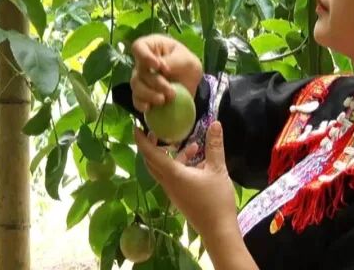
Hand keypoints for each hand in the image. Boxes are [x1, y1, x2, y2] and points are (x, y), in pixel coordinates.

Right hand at [129, 34, 202, 112]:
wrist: (190, 83)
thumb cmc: (187, 64)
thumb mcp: (188, 60)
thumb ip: (175, 61)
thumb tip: (162, 68)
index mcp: (152, 47)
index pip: (139, 47)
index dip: (145, 57)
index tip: (158, 66)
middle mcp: (142, 62)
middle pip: (140, 71)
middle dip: (155, 83)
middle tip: (171, 91)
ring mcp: (140, 79)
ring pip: (136, 86)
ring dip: (149, 95)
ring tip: (164, 100)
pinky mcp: (142, 94)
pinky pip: (136, 100)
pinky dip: (141, 104)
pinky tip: (150, 108)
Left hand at [134, 121, 239, 242]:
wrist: (218, 230)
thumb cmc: (216, 200)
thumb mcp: (218, 170)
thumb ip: (214, 146)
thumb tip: (215, 123)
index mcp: (173, 175)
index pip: (151, 154)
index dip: (142, 140)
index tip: (136, 127)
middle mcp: (169, 183)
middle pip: (153, 162)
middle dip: (152, 146)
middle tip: (156, 131)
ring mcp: (173, 192)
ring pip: (165, 170)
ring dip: (174, 156)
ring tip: (194, 146)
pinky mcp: (180, 197)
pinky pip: (174, 177)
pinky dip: (182, 166)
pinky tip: (200, 163)